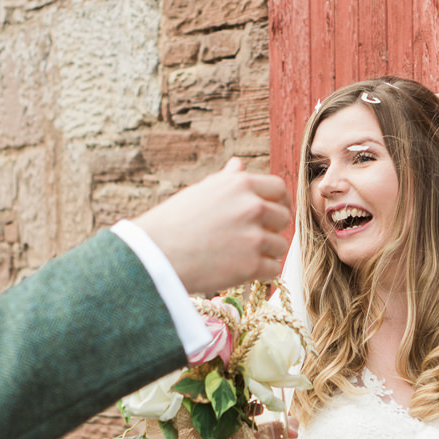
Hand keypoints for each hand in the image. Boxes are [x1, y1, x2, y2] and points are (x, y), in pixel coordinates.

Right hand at [136, 158, 290, 293]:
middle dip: (272, 229)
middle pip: (283, 218)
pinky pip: (273, 269)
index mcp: (240, 184)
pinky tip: (241, 270)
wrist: (154, 254)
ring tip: (241, 256)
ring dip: (266, 253)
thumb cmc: (173, 222)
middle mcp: (252, 207)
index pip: (279, 189)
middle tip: (254, 239)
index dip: (278, 203)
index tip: (272, 214)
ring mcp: (254, 237)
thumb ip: (226, 181)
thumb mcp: (200, 192)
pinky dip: (261, 273)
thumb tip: (238, 165)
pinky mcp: (251, 265)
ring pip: (280, 245)